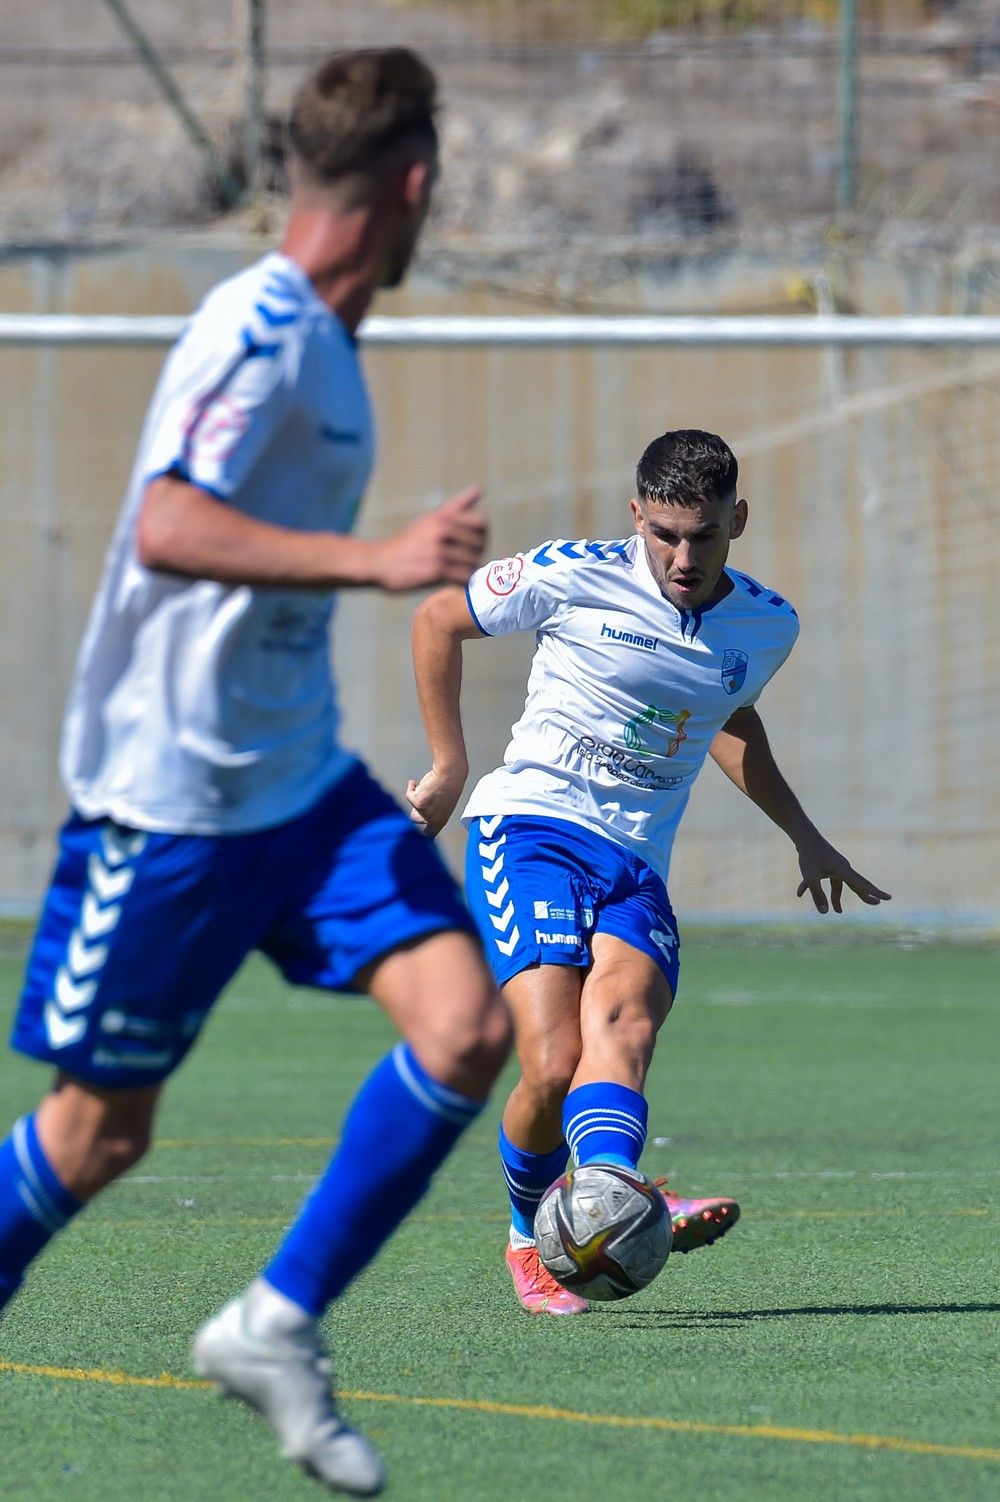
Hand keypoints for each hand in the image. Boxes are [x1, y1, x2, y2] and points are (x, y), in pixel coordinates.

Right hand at [372, 487, 486, 591]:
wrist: (379, 562)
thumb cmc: (409, 541)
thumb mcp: (431, 519)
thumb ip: (457, 506)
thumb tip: (479, 489)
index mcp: (442, 517)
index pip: (481, 522)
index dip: (482, 534)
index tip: (473, 543)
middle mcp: (441, 531)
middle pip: (480, 544)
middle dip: (476, 553)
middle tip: (464, 560)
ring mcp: (438, 551)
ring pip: (473, 562)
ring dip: (469, 569)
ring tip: (458, 570)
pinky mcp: (435, 571)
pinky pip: (464, 576)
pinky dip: (463, 580)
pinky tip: (454, 580)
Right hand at [406, 765, 467, 837]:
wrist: (450, 773)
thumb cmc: (449, 785)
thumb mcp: (442, 804)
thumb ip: (431, 811)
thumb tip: (414, 814)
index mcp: (441, 821)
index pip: (429, 835)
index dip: (420, 835)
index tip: (415, 836)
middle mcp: (433, 820)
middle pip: (415, 818)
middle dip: (415, 808)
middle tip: (423, 797)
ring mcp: (425, 812)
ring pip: (412, 804)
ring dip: (417, 795)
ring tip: (427, 787)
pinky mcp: (418, 802)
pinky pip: (409, 795)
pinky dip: (411, 787)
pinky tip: (415, 782)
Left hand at [795, 833, 891, 913]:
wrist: (803, 835)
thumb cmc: (809, 856)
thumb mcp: (811, 878)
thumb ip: (817, 895)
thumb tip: (825, 913)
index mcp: (844, 871)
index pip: (862, 885)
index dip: (875, 893)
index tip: (888, 898)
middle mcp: (842, 868)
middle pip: (855, 885)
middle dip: (864, 896)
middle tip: (876, 903)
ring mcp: (834, 865)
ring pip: (838, 885)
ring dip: (836, 897)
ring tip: (837, 911)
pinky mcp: (825, 864)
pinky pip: (823, 878)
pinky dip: (813, 886)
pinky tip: (800, 892)